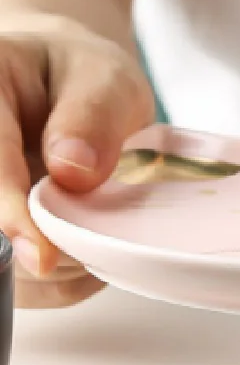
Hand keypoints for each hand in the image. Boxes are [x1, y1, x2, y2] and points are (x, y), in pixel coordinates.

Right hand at [0, 14, 153, 307]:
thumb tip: (74, 170)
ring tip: (98, 228)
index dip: (10, 218)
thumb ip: (93, 114)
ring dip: (56, 269)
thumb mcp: (104, 78)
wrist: (73, 95)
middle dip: (43, 245)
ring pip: (2, 270)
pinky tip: (85, 246)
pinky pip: (21, 286)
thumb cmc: (86, 81)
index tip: (41, 256)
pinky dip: (61, 280)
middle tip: (98, 235)